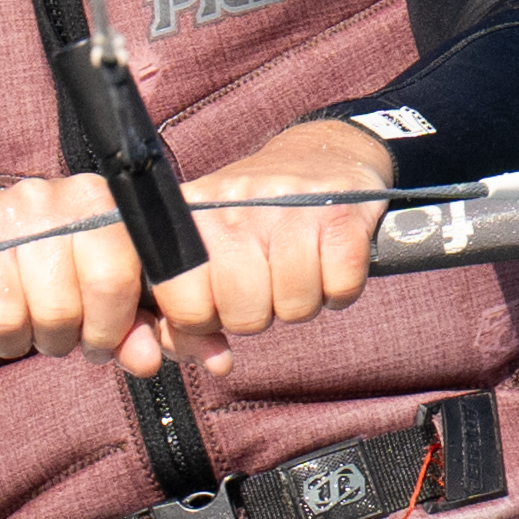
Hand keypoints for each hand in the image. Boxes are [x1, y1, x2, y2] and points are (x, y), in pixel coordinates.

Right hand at [0, 169, 146, 375]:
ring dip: (11, 340)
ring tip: (16, 323)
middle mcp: (41, 199)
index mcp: (94, 202)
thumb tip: (145, 360)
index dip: (107, 329)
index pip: (111, 279)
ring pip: (4, 317)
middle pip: (58, 308)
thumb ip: (132, 327)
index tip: (96, 340)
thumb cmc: (54, 269)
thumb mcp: (101, 293)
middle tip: (49, 330)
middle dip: (56, 338)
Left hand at [138, 113, 392, 373]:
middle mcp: (231, 205)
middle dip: (255, 314)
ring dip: (300, 302)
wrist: (321, 155)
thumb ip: (186, 315)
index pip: (179, 301)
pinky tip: (328, 263)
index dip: (198, 321)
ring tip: (295, 269)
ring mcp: (286, 207)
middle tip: (262, 283)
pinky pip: (338, 290)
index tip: (213, 309)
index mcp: (188, 217)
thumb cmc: (255, 220)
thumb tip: (213, 363)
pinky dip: (340, 290)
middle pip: (240, 314)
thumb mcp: (208, 252)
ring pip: (292, 308)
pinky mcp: (339, 215)